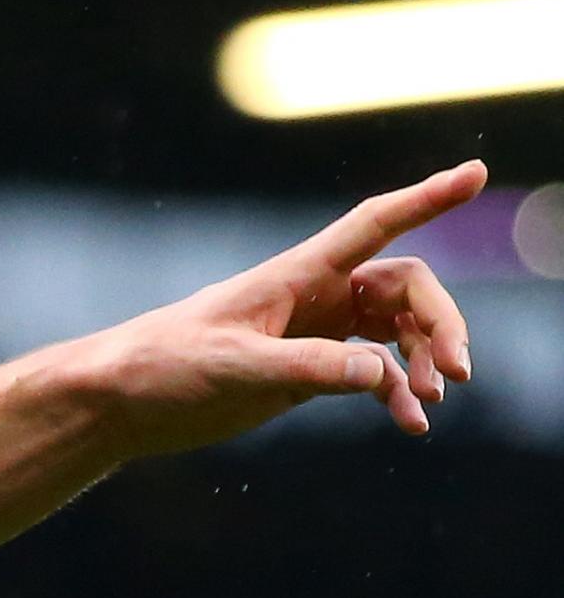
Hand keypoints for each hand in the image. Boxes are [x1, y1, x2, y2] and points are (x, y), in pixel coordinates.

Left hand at [62, 160, 485, 457]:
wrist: (119, 402)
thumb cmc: (163, 367)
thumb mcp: (234, 368)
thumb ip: (306, 369)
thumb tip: (381, 374)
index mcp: (295, 275)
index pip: (374, 224)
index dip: (426, 198)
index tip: (478, 173)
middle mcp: (313, 296)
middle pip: (406, 288)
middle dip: (441, 322)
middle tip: (459, 372)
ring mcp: (313, 333)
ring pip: (398, 331)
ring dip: (426, 361)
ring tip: (434, 402)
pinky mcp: (306, 372)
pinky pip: (374, 372)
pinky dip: (398, 393)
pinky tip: (411, 425)